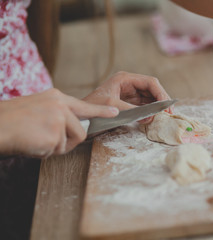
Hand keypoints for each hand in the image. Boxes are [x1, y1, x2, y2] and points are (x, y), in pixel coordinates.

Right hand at [0, 88, 118, 156]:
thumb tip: (68, 128)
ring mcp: (59, 118)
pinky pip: (57, 150)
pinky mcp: (55, 133)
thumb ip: (55, 114)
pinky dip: (44, 152)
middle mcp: (61, 105)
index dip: (101, 111)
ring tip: (35, 139)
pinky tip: (31, 143)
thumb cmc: (10, 120)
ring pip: (69, 142)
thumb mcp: (36, 107)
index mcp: (56, 97)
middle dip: (68, 140)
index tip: (115, 112)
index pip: (85, 105)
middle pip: (81, 130)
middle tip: (46, 139)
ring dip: (55, 147)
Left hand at [83, 71, 171, 123]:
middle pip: (152, 89)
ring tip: (164, 117)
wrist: (80, 117)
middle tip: (169, 113)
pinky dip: (151, 111)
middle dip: (161, 100)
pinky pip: (144, 106)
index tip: (166, 106)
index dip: (160, 93)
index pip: (149, 82)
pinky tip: (155, 118)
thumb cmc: (91, 109)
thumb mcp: (112, 108)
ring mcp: (129, 94)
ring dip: (157, 106)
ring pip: (150, 98)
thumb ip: (132, 111)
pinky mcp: (129, 103)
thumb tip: (151, 117)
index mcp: (125, 79)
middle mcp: (129, 84)